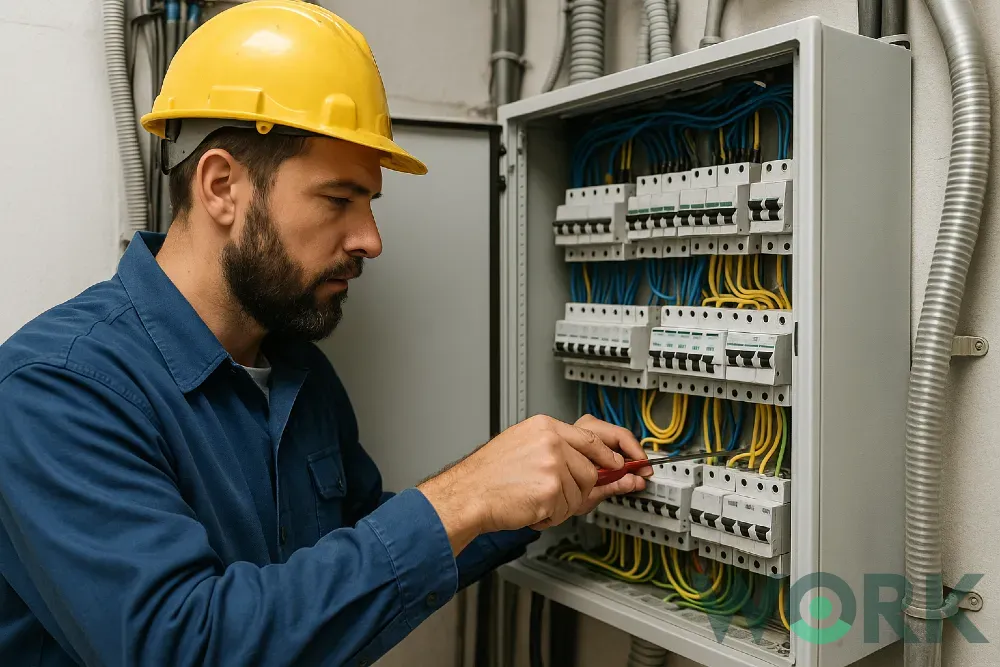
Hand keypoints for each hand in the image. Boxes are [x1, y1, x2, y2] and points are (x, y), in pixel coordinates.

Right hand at [418, 414, 651, 554]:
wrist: (467, 494)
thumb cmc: (490, 476)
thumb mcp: (527, 450)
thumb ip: (567, 455)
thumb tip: (612, 470)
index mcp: (546, 426)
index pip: (595, 438)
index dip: (617, 455)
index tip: (632, 464)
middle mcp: (551, 441)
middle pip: (592, 470)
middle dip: (581, 489)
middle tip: (558, 496)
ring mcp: (552, 464)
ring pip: (581, 493)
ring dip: (561, 505)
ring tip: (533, 498)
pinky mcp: (550, 489)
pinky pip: (566, 510)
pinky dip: (550, 516)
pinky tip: (530, 507)